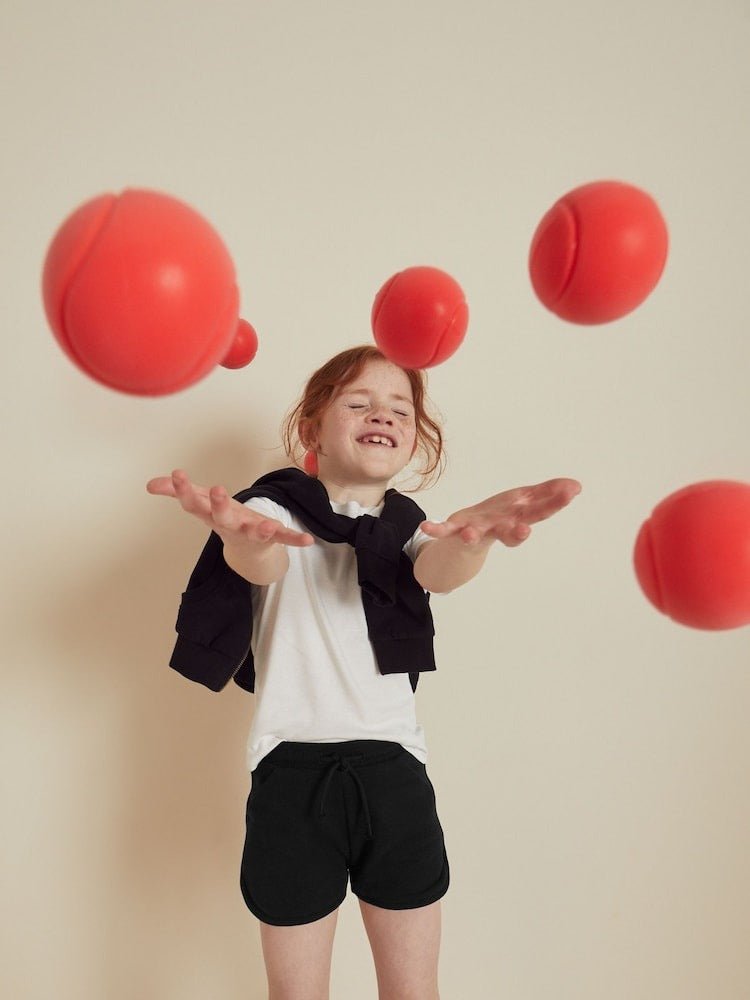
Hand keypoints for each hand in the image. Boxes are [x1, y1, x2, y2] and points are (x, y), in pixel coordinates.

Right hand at [146, 469, 314, 548]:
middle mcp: (229, 525)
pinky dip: (295, 540)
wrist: (247, 549)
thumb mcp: (201, 503)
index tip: (178, 474)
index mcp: (211, 514)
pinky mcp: (271, 537)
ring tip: (266, 527)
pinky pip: (284, 539)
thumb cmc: (223, 518)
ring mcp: (250, 532)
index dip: (184, 489)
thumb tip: (151, 484)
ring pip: (252, 530)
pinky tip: (308, 541)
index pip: (194, 502)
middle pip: (221, 516)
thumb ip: (178, 491)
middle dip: (219, 505)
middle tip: (217, 490)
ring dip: (258, 528)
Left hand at [419, 478, 581, 547]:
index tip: (570, 492)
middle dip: (516, 533)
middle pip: (510, 531)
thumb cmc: (501, 516)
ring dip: (473, 536)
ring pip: (476, 536)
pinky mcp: (455, 531)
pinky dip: (436, 530)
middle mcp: (498, 528)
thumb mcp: (526, 501)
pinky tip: (427, 526)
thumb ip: (549, 494)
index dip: (554, 504)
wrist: (468, 536)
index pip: (539, 512)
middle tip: (524, 531)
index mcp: (518, 519)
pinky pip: (444, 532)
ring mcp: (476, 531)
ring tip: (469, 535)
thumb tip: (576, 485)